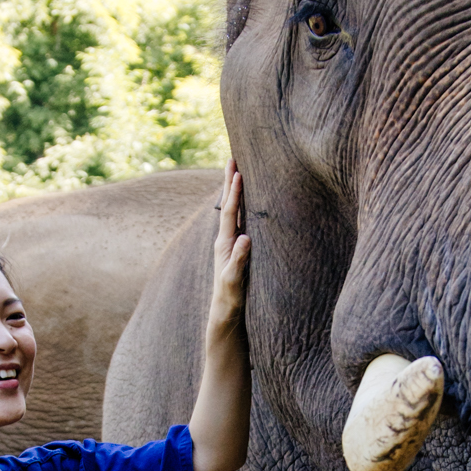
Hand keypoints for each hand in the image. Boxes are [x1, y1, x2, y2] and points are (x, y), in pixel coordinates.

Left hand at [209, 162, 249, 325]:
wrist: (225, 312)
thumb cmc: (230, 298)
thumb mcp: (235, 280)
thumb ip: (238, 260)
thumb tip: (245, 238)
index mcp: (224, 243)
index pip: (230, 212)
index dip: (234, 192)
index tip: (238, 171)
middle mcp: (225, 240)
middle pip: (228, 205)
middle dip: (230, 182)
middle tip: (232, 158)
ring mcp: (230, 244)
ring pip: (234, 211)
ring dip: (235, 191)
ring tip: (238, 172)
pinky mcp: (237, 249)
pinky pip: (240, 221)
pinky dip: (242, 206)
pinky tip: (247, 201)